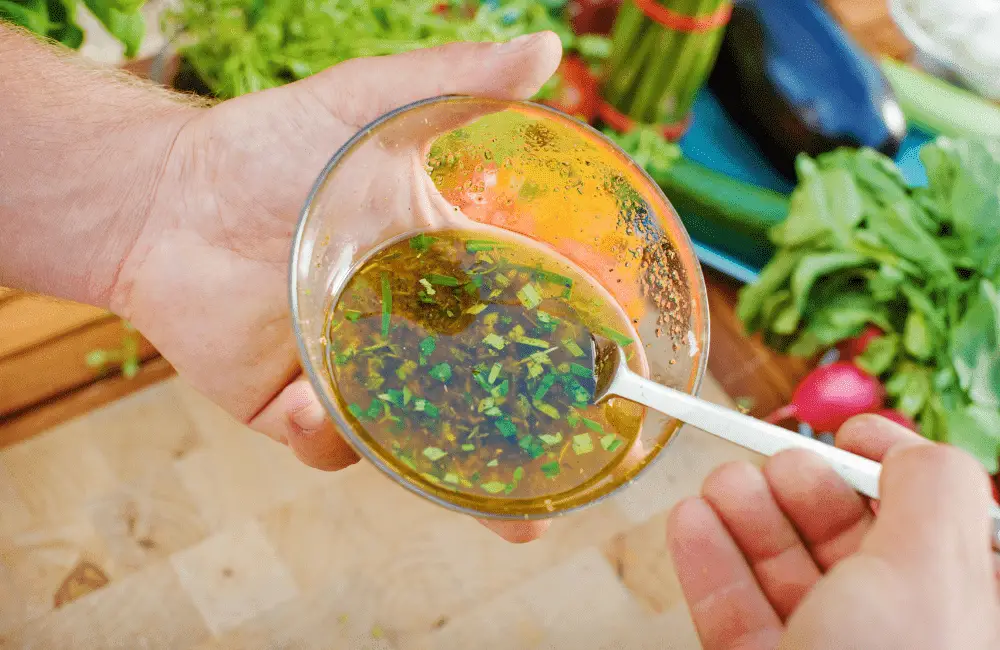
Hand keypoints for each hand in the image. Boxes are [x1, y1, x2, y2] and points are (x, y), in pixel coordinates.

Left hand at [110, 34, 561, 542]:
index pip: (518, 322)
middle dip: (509, 457)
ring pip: (408, 443)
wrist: (165, 197)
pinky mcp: (290, 404)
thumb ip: (453, 81)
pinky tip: (303, 402)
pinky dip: (322, 434)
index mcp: (441, 275)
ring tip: (454, 483)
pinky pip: (323, 441)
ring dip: (430, 471)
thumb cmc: (270, 146)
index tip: (609, 389)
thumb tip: (546, 49)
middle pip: (474, 406)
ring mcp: (352, 374)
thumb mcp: (367, 107)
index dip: (562, 360)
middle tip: (539, 504)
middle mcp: (406, 335)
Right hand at [668, 414, 999, 648]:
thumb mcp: (934, 573)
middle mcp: (899, 635)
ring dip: (746, 518)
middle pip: (850, 541)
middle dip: (803, 488)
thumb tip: (906, 444)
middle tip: (766, 459)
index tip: (846, 429)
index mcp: (965, 609)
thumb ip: (932, 488)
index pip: (937, 521)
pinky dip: (710, 564)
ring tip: (718, 484)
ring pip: (784, 574)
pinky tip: (692, 525)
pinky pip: (735, 614)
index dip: (892, 467)